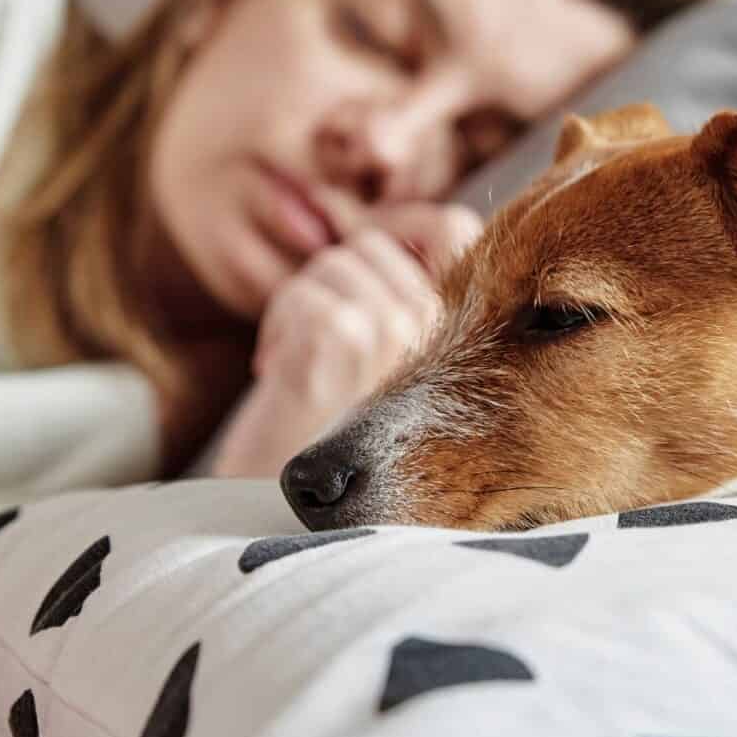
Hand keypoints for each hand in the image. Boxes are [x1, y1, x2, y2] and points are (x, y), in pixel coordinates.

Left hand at [211, 202, 481, 477]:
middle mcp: (440, 330)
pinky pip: (304, 292)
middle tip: (315, 345)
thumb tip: (388, 227)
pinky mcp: (343, 342)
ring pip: (334, 264)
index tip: (354, 283)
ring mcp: (395, 335)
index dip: (398, 229)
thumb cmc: (331, 436)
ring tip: (300, 364)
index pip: (452, 224)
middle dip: (328, 286)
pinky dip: (276, 326)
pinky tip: (279, 374)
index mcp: (460, 332)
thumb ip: (400, 298)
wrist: (288, 512)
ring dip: (298, 308)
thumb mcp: (384, 360)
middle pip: (372, 244)